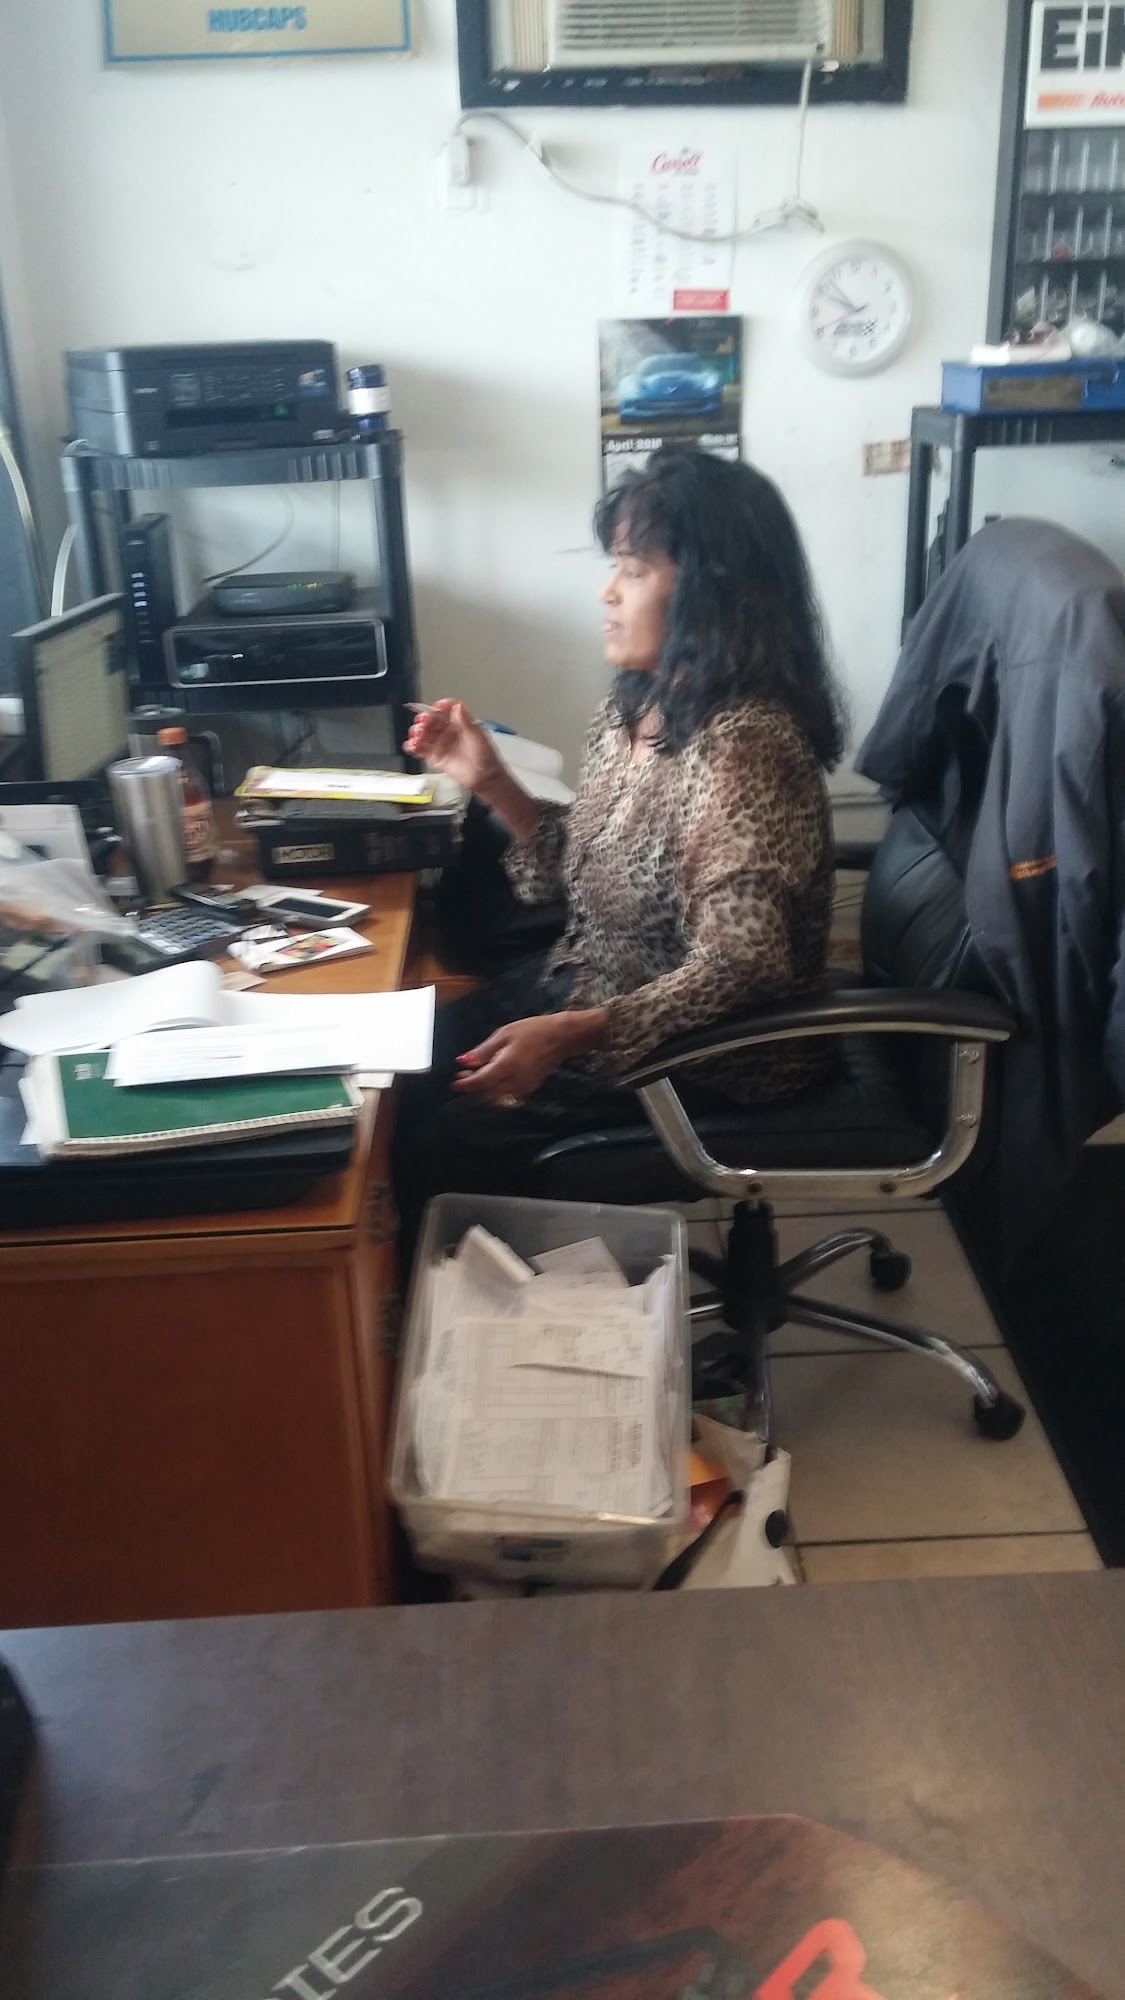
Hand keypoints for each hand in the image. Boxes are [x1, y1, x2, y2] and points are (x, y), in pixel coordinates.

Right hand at [403, 699, 504, 798]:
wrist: (484, 779)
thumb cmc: (485, 757)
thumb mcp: (477, 736)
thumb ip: (465, 722)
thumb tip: (458, 706)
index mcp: (460, 722)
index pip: (447, 709)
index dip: (440, 707)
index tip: (435, 708)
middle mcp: (448, 731)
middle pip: (432, 721)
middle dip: (425, 720)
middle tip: (422, 723)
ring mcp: (441, 743)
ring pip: (424, 734)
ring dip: (417, 732)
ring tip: (417, 736)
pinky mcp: (435, 756)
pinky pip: (421, 749)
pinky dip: (414, 746)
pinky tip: (411, 745)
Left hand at [453, 1009, 607, 1104]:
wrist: (562, 1037)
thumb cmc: (534, 1031)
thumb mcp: (504, 1034)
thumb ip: (484, 1050)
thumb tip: (464, 1061)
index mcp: (506, 1066)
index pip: (480, 1082)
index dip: (465, 1085)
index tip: (454, 1084)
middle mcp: (514, 1081)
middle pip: (486, 1094)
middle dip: (473, 1088)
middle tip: (463, 1076)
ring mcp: (523, 1086)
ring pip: (497, 1097)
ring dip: (484, 1090)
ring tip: (477, 1074)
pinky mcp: (529, 1087)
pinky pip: (508, 1094)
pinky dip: (496, 1088)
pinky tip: (494, 1075)